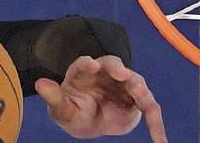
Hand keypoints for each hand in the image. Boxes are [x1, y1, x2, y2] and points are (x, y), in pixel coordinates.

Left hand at [35, 56, 167, 141]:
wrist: (89, 122)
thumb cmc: (74, 112)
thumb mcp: (63, 111)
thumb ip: (54, 98)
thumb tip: (39, 84)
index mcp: (83, 73)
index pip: (84, 64)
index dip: (87, 64)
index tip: (91, 65)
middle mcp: (105, 73)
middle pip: (113, 66)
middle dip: (117, 68)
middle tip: (121, 73)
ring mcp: (123, 84)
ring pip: (134, 82)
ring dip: (138, 87)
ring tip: (139, 93)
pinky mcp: (136, 99)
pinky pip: (150, 109)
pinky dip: (156, 125)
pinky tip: (160, 141)